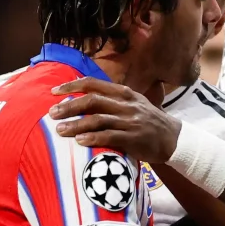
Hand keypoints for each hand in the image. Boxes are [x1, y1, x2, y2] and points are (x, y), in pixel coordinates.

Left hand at [49, 77, 181, 161]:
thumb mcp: (133, 104)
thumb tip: (84, 96)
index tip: (54, 92)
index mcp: (123, 93)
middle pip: (92, 100)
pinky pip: (109, 136)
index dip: (71, 86)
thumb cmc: (148, 122)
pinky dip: (93, 138)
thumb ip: (112, 99)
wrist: (173, 139)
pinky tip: (80, 141)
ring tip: (60, 130)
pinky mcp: (133, 138)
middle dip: (69, 106)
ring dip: (76, 124)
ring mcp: (130, 121)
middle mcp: (126, 104)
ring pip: (97, 119)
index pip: (93, 84)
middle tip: (52, 113)